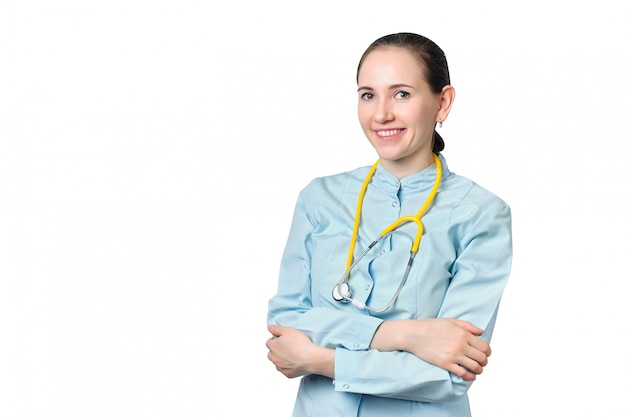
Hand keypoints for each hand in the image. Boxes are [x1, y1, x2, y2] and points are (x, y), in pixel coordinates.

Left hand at [266, 325, 333, 378]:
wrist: (311, 358)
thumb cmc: (301, 343)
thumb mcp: (288, 330)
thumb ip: (276, 329)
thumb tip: (269, 328)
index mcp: (273, 346)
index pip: (268, 342)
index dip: (275, 340)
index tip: (282, 340)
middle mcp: (274, 358)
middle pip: (271, 354)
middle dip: (276, 350)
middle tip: (287, 347)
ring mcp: (280, 367)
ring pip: (277, 363)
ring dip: (281, 359)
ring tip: (292, 355)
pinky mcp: (287, 374)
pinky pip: (284, 370)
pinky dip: (288, 367)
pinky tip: (295, 362)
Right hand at [371, 318, 490, 380]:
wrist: (413, 334)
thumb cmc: (430, 326)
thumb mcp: (450, 321)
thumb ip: (467, 326)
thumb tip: (481, 332)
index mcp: (463, 333)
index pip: (484, 346)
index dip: (487, 352)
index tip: (485, 354)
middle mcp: (460, 344)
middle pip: (482, 358)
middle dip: (484, 362)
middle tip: (482, 363)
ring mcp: (453, 355)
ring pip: (475, 367)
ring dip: (479, 370)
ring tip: (476, 370)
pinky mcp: (446, 364)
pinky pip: (463, 374)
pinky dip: (470, 377)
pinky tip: (470, 376)